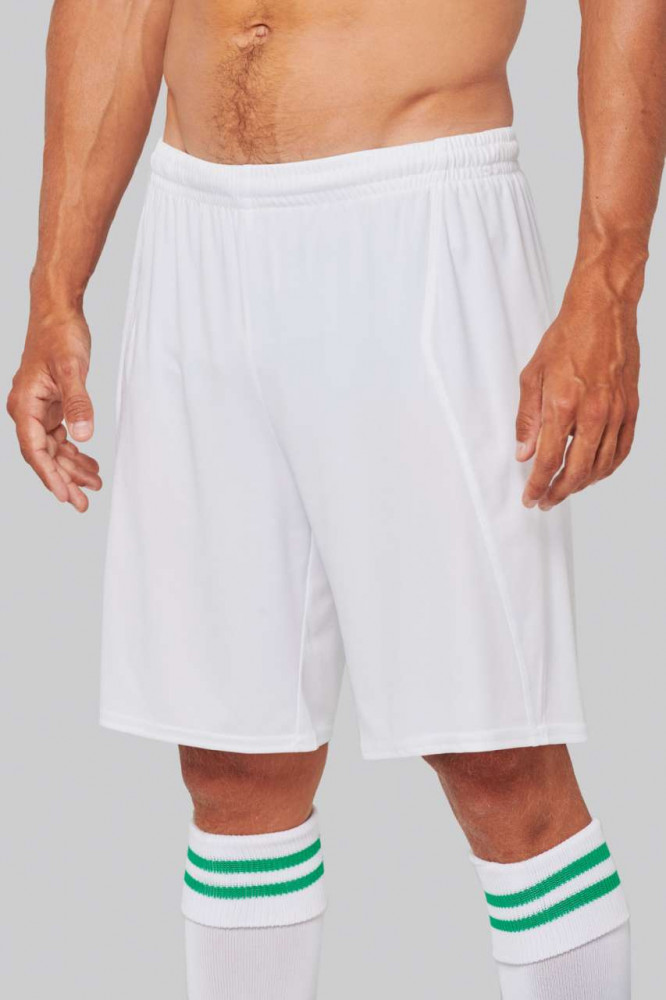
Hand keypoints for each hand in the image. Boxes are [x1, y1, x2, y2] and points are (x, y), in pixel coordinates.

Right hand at [7, 308, 101, 511]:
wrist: (58, 312)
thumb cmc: (60, 336)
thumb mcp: (72, 370)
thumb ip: (78, 403)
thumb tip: (82, 436)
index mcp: (25, 406)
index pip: (35, 451)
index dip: (50, 476)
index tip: (65, 496)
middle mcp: (27, 410)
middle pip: (44, 455)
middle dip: (64, 480)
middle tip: (84, 503)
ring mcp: (38, 409)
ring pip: (53, 449)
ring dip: (72, 467)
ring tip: (94, 485)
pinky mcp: (51, 405)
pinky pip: (60, 436)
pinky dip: (74, 451)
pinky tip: (89, 462)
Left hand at [516, 276, 639, 509]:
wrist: (602, 310)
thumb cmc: (566, 337)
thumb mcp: (532, 376)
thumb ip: (528, 419)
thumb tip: (524, 452)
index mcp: (563, 405)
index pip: (548, 461)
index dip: (538, 486)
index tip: (531, 499)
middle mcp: (593, 413)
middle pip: (577, 471)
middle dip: (559, 492)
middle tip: (547, 501)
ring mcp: (616, 412)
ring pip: (602, 465)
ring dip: (583, 483)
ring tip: (567, 487)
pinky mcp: (632, 407)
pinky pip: (622, 449)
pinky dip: (608, 467)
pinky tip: (596, 471)